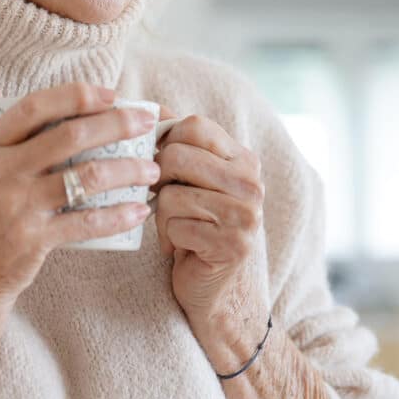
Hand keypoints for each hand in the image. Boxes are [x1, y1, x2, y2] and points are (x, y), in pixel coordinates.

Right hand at [0, 81, 159, 325]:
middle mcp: (1, 172)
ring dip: (127, 170)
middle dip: (116, 124)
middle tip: (146, 122)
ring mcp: (18, 206)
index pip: (34, 108)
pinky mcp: (34, 239)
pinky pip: (86, 222)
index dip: (75, 95)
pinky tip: (139, 210)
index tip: (110, 94)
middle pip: (69, 136)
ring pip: (86, 177)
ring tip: (151, 170)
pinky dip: (117, 215)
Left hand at [152, 109, 271, 357]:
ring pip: (171, 194)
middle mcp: (251, 182)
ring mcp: (246, 214)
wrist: (216, 290)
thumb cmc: (196, 227)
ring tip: (178, 227)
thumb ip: (179, 144)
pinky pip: (175, 226)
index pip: (194, 124)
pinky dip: (169, 239)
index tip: (161, 165)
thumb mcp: (193, 180)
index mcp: (243, 158)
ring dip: (162, 216)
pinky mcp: (233, 245)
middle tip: (165, 200)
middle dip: (157, 181)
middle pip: (176, 156)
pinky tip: (184, 248)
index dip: (165, 141)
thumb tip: (148, 108)